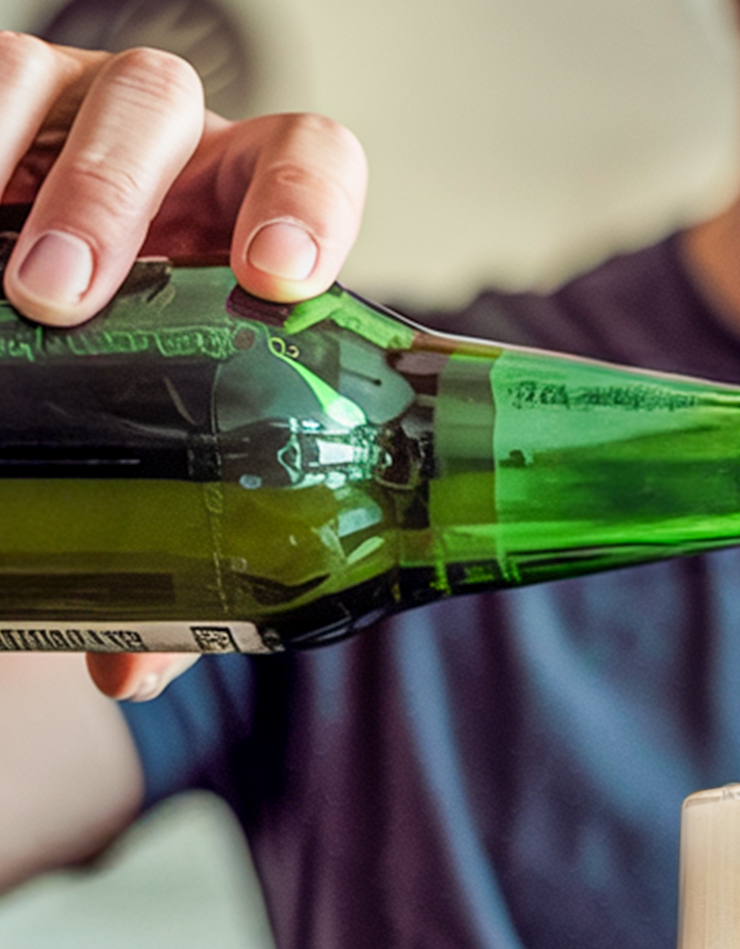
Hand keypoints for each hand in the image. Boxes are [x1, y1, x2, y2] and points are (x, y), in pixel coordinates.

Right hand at [2, 35, 367, 700]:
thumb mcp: (185, 445)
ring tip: (9, 286)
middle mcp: (175, 149)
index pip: (310, 166)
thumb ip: (183, 539)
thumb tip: (130, 674)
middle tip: (63, 302)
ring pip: (58, 85)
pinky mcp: (2, 108)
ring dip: (34, 179)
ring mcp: (72, 117)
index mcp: (256, 219)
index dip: (304, 206)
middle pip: (163, 117)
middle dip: (114, 204)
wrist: (67, 330)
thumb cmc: (161, 389)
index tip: (278, 280)